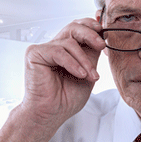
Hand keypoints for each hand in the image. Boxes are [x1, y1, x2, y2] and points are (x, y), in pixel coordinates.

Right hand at [21, 18, 105, 132]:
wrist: (51, 114)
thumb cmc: (66, 98)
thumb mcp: (88, 72)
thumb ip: (92, 54)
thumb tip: (103, 37)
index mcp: (67, 49)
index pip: (79, 27)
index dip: (92, 27)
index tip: (105, 35)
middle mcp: (55, 46)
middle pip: (74, 27)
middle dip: (91, 35)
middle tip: (102, 45)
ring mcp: (44, 49)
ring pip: (69, 41)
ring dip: (84, 59)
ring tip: (90, 76)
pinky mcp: (35, 54)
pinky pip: (58, 51)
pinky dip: (72, 63)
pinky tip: (79, 74)